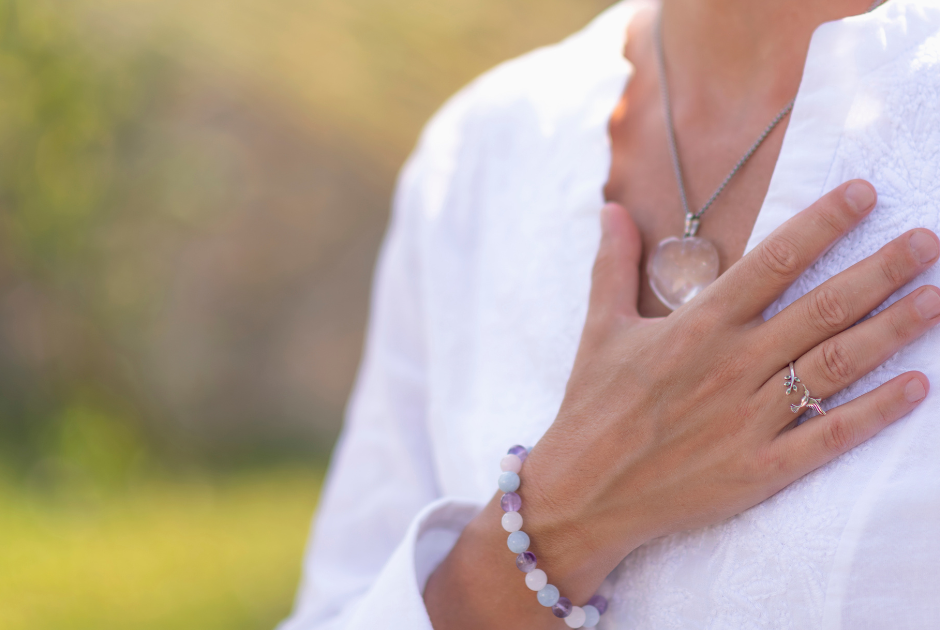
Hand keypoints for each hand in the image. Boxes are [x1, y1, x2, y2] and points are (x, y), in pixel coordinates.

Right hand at [521, 180, 937, 598]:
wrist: (583, 493)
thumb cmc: (592, 406)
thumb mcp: (598, 328)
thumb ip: (612, 265)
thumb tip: (610, 209)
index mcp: (695, 327)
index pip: (773, 261)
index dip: (822, 223)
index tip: (864, 193)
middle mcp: (730, 366)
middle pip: (821, 308)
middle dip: (881, 270)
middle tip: (928, 240)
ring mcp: (748, 419)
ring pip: (835, 365)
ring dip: (892, 330)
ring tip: (937, 299)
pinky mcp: (758, 469)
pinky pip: (828, 435)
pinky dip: (875, 412)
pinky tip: (917, 386)